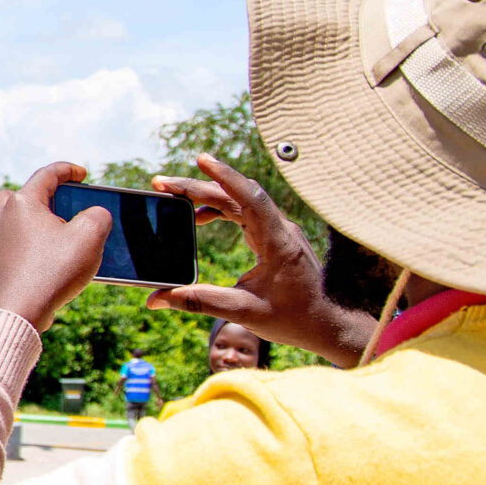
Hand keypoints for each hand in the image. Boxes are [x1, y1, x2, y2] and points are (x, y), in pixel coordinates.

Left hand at [0, 162, 112, 330]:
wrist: (18, 312)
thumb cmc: (52, 273)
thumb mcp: (90, 237)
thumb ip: (98, 215)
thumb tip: (94, 214)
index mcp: (22, 203)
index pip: (47, 175)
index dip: (68, 170)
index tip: (82, 174)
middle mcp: (0, 216)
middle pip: (22, 195)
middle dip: (43, 196)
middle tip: (63, 208)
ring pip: (11, 218)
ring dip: (31, 221)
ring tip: (54, 234)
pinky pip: (8, 242)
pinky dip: (24, 242)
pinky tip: (41, 257)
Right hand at [147, 153, 377, 367]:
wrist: (328, 325)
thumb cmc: (294, 319)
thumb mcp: (243, 312)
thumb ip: (199, 301)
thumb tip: (157, 299)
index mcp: (278, 242)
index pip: (251, 197)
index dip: (225, 176)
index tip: (201, 159)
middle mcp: (281, 230)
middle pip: (237, 195)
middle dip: (199, 186)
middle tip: (162, 184)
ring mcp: (279, 233)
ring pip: (240, 202)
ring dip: (207, 196)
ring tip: (174, 197)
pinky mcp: (275, 239)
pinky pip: (245, 213)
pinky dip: (220, 209)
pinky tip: (200, 218)